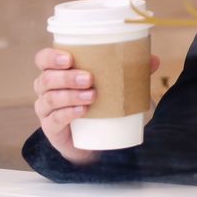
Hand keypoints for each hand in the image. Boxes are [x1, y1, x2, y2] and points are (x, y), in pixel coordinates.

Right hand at [32, 48, 160, 163]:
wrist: (93, 140)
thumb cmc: (99, 103)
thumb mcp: (114, 86)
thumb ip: (131, 72)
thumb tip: (154, 60)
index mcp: (57, 72)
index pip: (43, 59)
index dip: (51, 57)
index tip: (70, 58)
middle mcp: (46, 89)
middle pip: (46, 78)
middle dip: (67, 77)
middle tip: (90, 79)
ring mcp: (46, 109)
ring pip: (50, 98)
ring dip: (70, 95)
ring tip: (92, 96)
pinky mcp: (51, 128)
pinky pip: (54, 119)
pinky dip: (67, 113)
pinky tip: (81, 112)